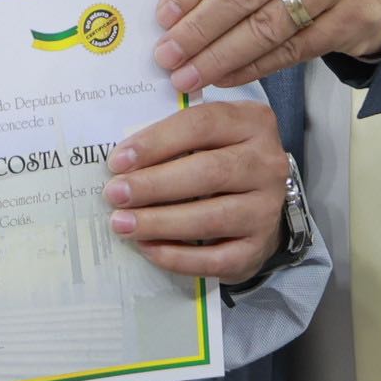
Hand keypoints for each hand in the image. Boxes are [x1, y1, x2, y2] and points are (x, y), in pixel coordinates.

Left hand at [107, 96, 286, 286]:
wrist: (258, 205)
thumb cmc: (219, 160)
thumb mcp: (207, 133)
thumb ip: (174, 132)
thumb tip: (124, 155)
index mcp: (252, 123)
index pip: (202, 124)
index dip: (157, 141)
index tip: (118, 160)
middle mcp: (267, 164)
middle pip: (208, 172)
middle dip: (154, 184)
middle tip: (114, 194)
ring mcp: (267, 208)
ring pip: (211, 218)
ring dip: (160, 222)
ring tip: (122, 224)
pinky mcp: (258, 248)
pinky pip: (216, 258)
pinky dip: (178, 256)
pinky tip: (148, 248)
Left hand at [155, 0, 380, 93]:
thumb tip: (178, 8)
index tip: (163, 18)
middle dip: (198, 29)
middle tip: (168, 55)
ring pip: (268, 25)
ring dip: (221, 56)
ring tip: (190, 73)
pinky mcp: (358, 14)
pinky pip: (294, 49)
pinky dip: (255, 67)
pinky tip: (227, 75)